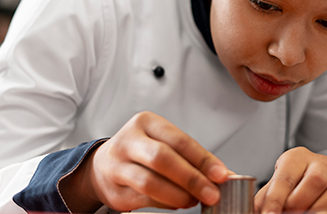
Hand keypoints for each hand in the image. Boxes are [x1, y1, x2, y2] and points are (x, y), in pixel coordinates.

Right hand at [60, 111, 229, 212]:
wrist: (103, 166)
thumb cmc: (143, 152)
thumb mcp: (163, 142)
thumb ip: (191, 157)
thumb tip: (223, 175)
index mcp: (146, 122)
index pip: (179, 140)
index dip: (203, 159)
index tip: (221, 175)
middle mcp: (129, 140)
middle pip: (162, 158)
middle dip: (191, 178)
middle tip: (211, 194)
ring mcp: (117, 165)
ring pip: (150, 182)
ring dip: (178, 195)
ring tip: (194, 200)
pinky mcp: (114, 190)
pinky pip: (144, 199)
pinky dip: (165, 203)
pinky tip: (178, 203)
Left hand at [254, 147, 326, 213]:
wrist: (306, 183)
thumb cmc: (288, 186)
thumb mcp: (273, 188)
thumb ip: (263, 200)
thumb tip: (251, 211)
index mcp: (297, 157)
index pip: (286, 176)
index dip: (276, 198)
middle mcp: (320, 163)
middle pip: (315, 180)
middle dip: (299, 203)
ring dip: (319, 208)